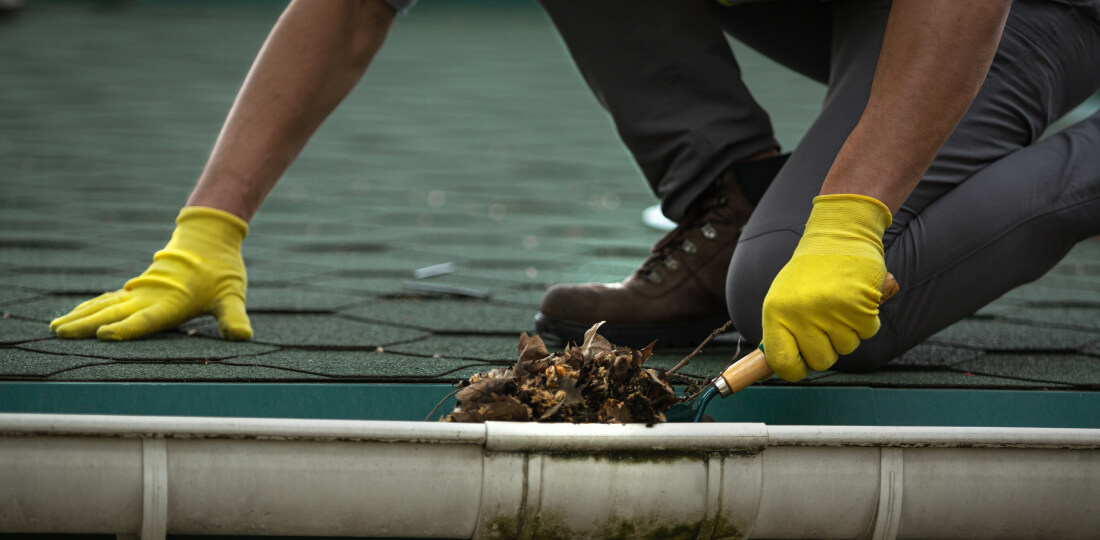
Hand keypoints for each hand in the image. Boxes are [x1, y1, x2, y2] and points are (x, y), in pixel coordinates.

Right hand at [50, 206, 251, 340]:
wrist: (209, 238)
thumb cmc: (222, 270)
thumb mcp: (232, 295)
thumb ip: (234, 317)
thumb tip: (243, 336)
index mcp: (172, 301)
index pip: (147, 319)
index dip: (127, 328)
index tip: (104, 334)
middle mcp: (151, 296)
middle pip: (115, 313)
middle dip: (87, 324)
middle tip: (60, 334)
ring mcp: (141, 291)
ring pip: (105, 305)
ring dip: (81, 316)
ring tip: (55, 328)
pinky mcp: (138, 289)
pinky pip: (108, 300)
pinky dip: (89, 308)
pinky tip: (73, 316)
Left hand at [761, 194, 891, 380]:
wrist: (838, 236)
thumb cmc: (810, 274)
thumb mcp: (782, 300)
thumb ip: (781, 333)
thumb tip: (777, 368)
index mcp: (775, 312)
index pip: (782, 362)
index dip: (795, 369)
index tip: (801, 364)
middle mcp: (800, 313)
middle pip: (820, 361)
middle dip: (827, 348)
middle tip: (826, 322)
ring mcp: (830, 310)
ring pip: (846, 348)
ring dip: (847, 332)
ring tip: (839, 304)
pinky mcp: (859, 305)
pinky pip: (867, 333)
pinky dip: (866, 320)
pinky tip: (856, 299)